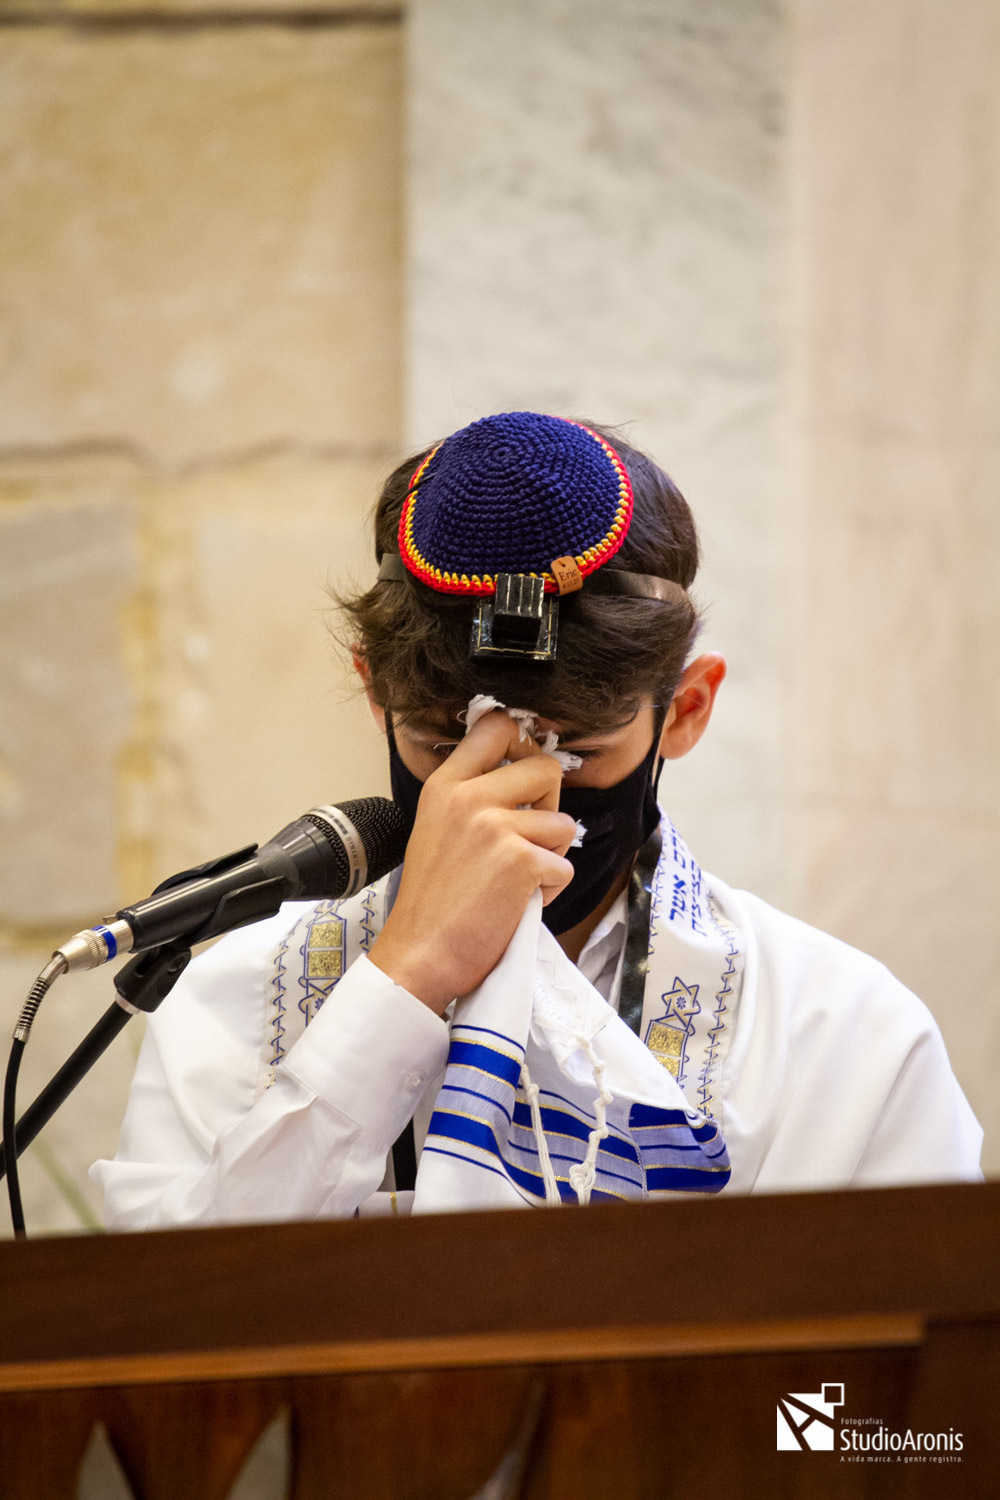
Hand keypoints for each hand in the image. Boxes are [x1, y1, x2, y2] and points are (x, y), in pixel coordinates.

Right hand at [368, 711, 576, 1012]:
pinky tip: (517, 903)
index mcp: (444, 785)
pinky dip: (551, 890)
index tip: (524, 772)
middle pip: (545, 767)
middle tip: (527, 840)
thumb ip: (472, 799)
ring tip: (516, 881)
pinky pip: (564, 866)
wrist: (419, 955)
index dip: (524, 744)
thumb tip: (527, 780)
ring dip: (552, 856)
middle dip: (549, 806)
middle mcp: (468, 796)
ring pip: (564, 823)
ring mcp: (495, 826)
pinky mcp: (520, 860)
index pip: (496, 726)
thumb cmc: (432, 903)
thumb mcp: (437, 829)